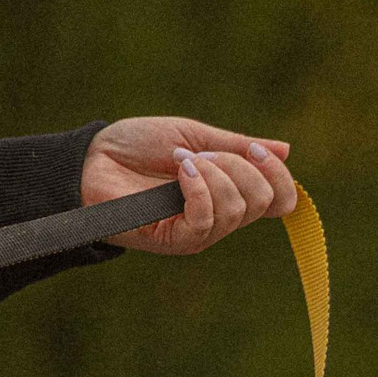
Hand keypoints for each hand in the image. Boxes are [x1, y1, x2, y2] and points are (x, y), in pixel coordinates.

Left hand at [80, 115, 298, 254]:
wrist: (92, 160)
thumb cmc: (137, 147)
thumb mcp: (193, 136)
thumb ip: (236, 146)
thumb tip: (286, 150)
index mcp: (230, 192)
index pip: (280, 200)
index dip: (279, 176)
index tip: (257, 150)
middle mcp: (220, 217)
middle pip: (264, 202)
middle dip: (240, 166)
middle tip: (202, 153)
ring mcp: (200, 231)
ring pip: (237, 209)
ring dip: (214, 173)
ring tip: (183, 161)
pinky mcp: (176, 240)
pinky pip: (207, 220)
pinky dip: (199, 189)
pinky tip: (181, 172)